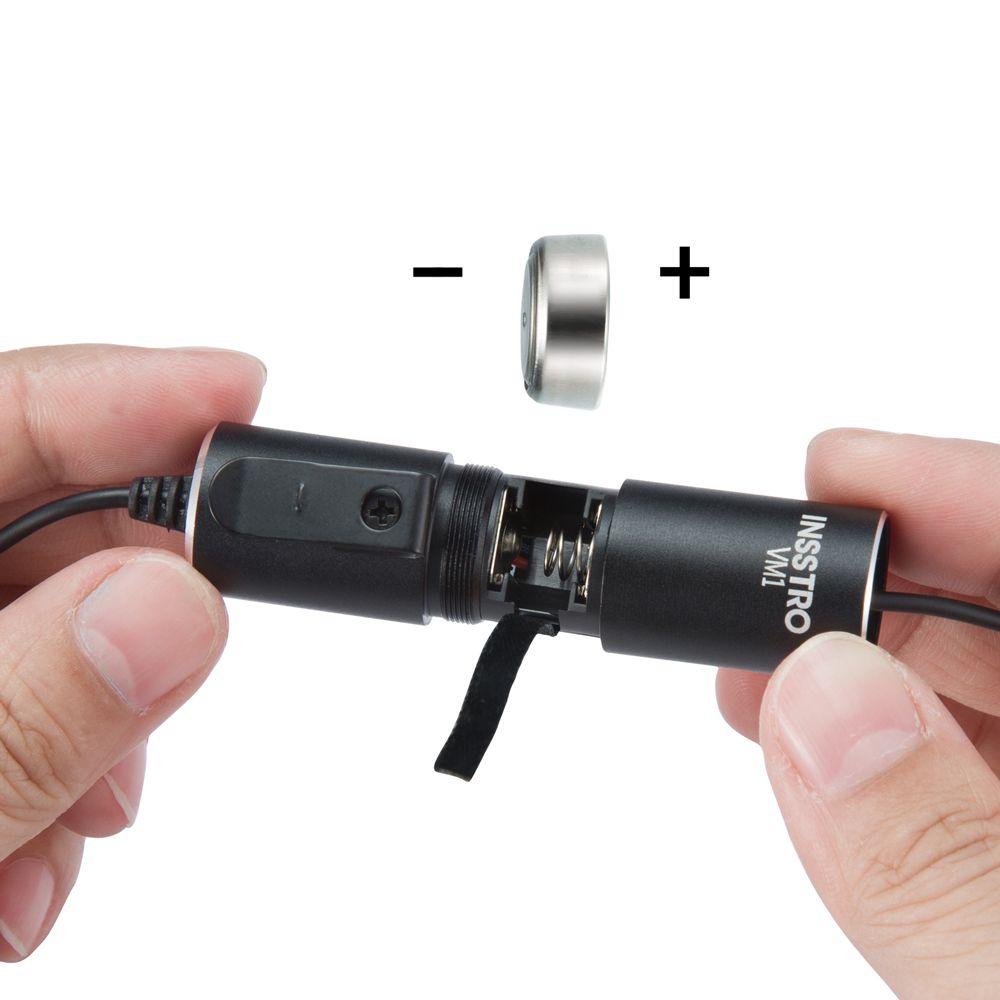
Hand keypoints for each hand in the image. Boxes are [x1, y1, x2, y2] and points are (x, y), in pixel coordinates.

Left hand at [0, 344, 264, 959]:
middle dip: (122, 592)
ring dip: (80, 709)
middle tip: (182, 670)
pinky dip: (38, 763)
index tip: (241, 394)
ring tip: (72, 830)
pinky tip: (23, 853)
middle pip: (18, 516)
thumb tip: (170, 608)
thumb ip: (8, 719)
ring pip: (20, 617)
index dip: (122, 389)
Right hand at [717, 429, 999, 997]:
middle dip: (901, 589)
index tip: (844, 470)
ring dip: (881, 675)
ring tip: (768, 671)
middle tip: (776, 576)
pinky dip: (896, 764)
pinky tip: (826, 756)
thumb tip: (827, 708)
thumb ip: (958, 886)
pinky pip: (983, 792)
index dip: (975, 492)